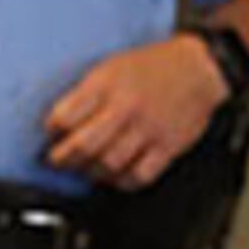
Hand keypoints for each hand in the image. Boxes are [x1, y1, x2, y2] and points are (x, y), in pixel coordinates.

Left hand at [41, 32, 228, 188]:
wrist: (197, 68)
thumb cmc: (152, 66)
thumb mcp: (110, 67)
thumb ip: (86, 94)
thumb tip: (60, 123)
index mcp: (106, 84)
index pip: (64, 117)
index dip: (51, 131)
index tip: (50, 135)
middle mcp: (125, 108)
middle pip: (82, 146)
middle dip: (62, 159)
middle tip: (57, 160)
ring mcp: (147, 129)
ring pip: (108, 166)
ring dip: (90, 172)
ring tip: (85, 168)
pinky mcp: (167, 147)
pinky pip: (139, 176)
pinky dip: (122, 182)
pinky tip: (115, 176)